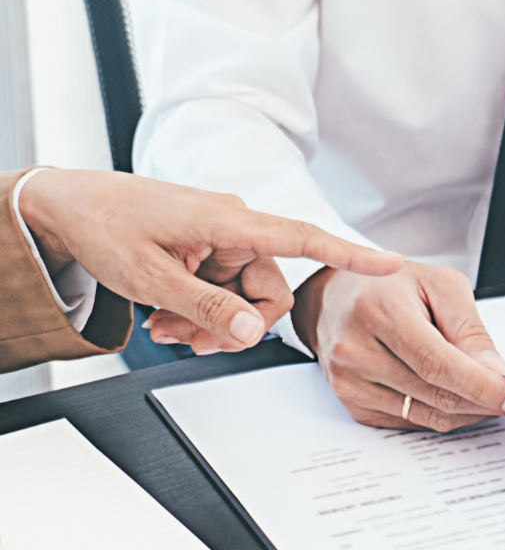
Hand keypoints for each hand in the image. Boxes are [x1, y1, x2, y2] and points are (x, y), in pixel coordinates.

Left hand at [17, 168, 402, 353]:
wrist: (68, 207)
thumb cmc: (106, 225)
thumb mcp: (152, 278)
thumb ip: (207, 308)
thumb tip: (253, 332)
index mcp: (230, 222)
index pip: (305, 238)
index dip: (351, 255)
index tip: (390, 265)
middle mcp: (235, 229)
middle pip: (268, 293)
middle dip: (236, 326)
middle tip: (191, 342)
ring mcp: (222, 242)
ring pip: (244, 300)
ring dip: (210, 323)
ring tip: (165, 330)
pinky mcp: (209, 253)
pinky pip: (224, 294)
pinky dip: (198, 312)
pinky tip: (165, 318)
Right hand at [291, 260, 504, 430]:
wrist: (333, 299)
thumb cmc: (388, 285)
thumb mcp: (438, 284)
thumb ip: (469, 328)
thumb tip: (498, 372)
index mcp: (378, 312)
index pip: (438, 364)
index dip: (484, 387)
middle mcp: (355, 351)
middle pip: (437, 395)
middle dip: (490, 402)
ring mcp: (350, 383)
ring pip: (429, 415)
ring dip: (472, 411)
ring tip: (499, 396)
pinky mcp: (354, 404)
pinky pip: (413, 422)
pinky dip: (446, 414)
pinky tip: (463, 398)